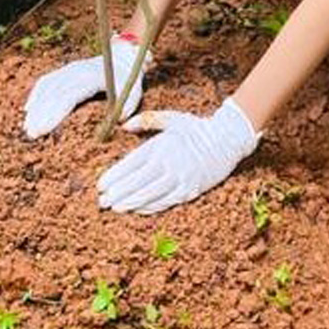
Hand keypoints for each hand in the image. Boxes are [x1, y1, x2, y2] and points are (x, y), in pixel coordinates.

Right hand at [23, 35, 148, 138]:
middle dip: (41, 113)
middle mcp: (78, 71)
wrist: (124, 57)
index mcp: (93, 78)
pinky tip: (29, 109)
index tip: (43, 129)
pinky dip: (37, 93)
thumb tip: (121, 124)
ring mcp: (71, 68)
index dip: (55, 113)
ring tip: (27, 127)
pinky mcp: (66, 69)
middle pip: (54, 92)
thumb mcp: (133, 94)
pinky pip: (48, 80)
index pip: (69, 96)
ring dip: (36, 105)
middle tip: (31, 134)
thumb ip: (128, 109)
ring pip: (48, 86)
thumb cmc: (128, 81)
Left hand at [97, 98, 259, 213]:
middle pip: (137, 182)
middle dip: (117, 193)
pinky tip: (138, 210)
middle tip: (102, 202)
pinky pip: (165, 202)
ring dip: (130, 203)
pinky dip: (150, 207)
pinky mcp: (190, 190)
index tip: (100, 185)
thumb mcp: (171, 118)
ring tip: (115, 208)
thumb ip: (146, 120)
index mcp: (162, 145)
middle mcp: (169, 162)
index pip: (132, 164)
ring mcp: (180, 178)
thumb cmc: (196, 127)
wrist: (227, 139)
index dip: (114, 176)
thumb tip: (124, 126)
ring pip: (150, 195)